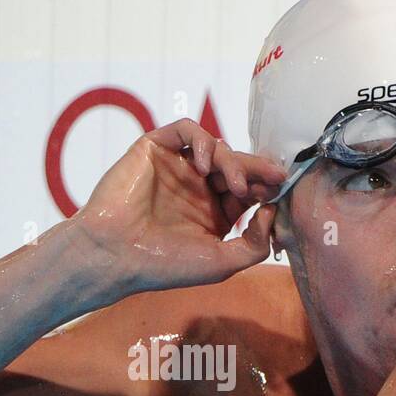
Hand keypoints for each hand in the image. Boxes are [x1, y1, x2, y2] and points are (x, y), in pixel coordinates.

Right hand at [69, 118, 285, 292]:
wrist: (115, 254)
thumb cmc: (163, 265)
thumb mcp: (221, 263)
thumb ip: (255, 243)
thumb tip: (272, 210)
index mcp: (213, 214)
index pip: (248, 191)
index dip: (266, 188)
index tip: (281, 192)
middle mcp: (197, 189)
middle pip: (237, 166)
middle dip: (258, 171)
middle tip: (275, 177)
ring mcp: (177, 168)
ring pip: (216, 148)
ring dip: (232, 162)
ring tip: (234, 186)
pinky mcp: (156, 149)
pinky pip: (186, 131)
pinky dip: (201, 142)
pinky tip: (203, 165)